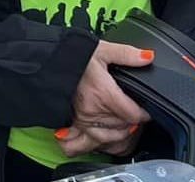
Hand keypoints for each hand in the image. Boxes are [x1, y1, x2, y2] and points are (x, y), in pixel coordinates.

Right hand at [56, 42, 152, 156]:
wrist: (46, 61)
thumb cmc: (73, 56)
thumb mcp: (102, 50)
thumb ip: (127, 54)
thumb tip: (148, 58)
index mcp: (104, 93)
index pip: (133, 115)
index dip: (144, 113)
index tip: (145, 109)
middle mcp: (92, 110)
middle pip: (122, 127)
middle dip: (132, 122)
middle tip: (134, 113)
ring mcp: (80, 120)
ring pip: (108, 138)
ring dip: (118, 134)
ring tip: (123, 126)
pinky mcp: (71, 124)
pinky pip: (84, 144)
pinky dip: (97, 144)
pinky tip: (104, 138)